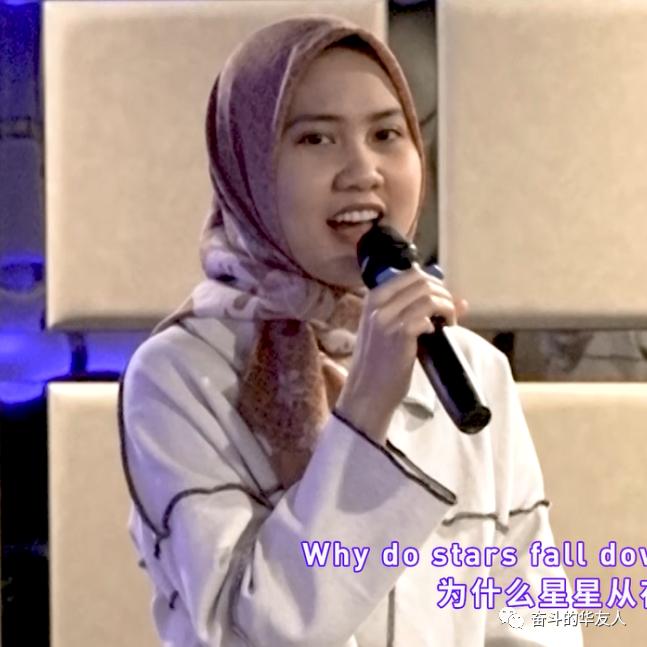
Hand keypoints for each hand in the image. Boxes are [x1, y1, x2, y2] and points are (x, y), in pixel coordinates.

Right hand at [336, 265, 467, 444]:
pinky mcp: (399, 334)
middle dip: (443, 295)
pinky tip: (436, 334)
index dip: (434, 285)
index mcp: (373, 298)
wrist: (367, 392)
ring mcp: (387, 318)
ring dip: (446, 308)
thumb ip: (417, 311)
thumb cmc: (379, 362)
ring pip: (429, 297)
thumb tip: (461, 301)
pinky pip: (427, 317)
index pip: (411, 274)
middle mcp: (378, 304)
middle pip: (423, 282)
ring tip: (448, 324)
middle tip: (448, 314)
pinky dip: (438, 323)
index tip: (441, 302)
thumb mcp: (390, 330)